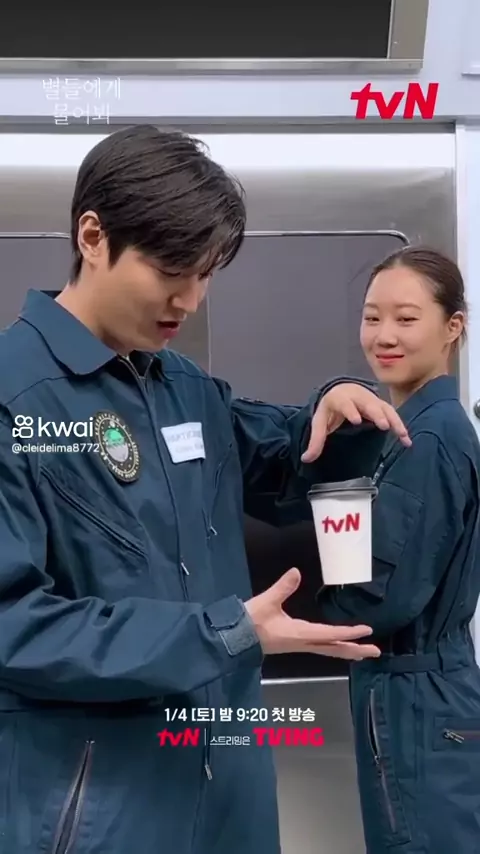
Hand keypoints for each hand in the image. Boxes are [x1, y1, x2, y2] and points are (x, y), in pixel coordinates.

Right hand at [244, 568, 379, 660]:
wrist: (234, 638)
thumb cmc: (251, 621)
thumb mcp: (266, 601)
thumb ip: (282, 587)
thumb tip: (296, 572)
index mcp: (300, 634)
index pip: (330, 635)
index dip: (349, 633)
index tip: (366, 630)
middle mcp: (304, 642)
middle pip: (335, 649)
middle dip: (355, 650)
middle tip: (376, 650)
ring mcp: (300, 645)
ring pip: (329, 651)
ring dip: (347, 650)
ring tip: (364, 651)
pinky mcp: (295, 643)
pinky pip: (322, 648)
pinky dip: (335, 647)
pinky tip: (338, 645)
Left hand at [302, 382, 410, 461]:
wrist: (343, 390)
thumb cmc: (331, 408)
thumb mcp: (320, 422)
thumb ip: (316, 441)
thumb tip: (306, 459)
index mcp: (340, 398)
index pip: (345, 403)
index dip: (351, 410)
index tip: (357, 420)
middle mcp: (358, 397)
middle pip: (369, 404)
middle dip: (376, 414)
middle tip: (382, 425)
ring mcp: (372, 400)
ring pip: (384, 408)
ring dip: (393, 421)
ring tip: (401, 434)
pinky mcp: (382, 406)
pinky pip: (392, 415)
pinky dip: (400, 426)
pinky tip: (406, 440)